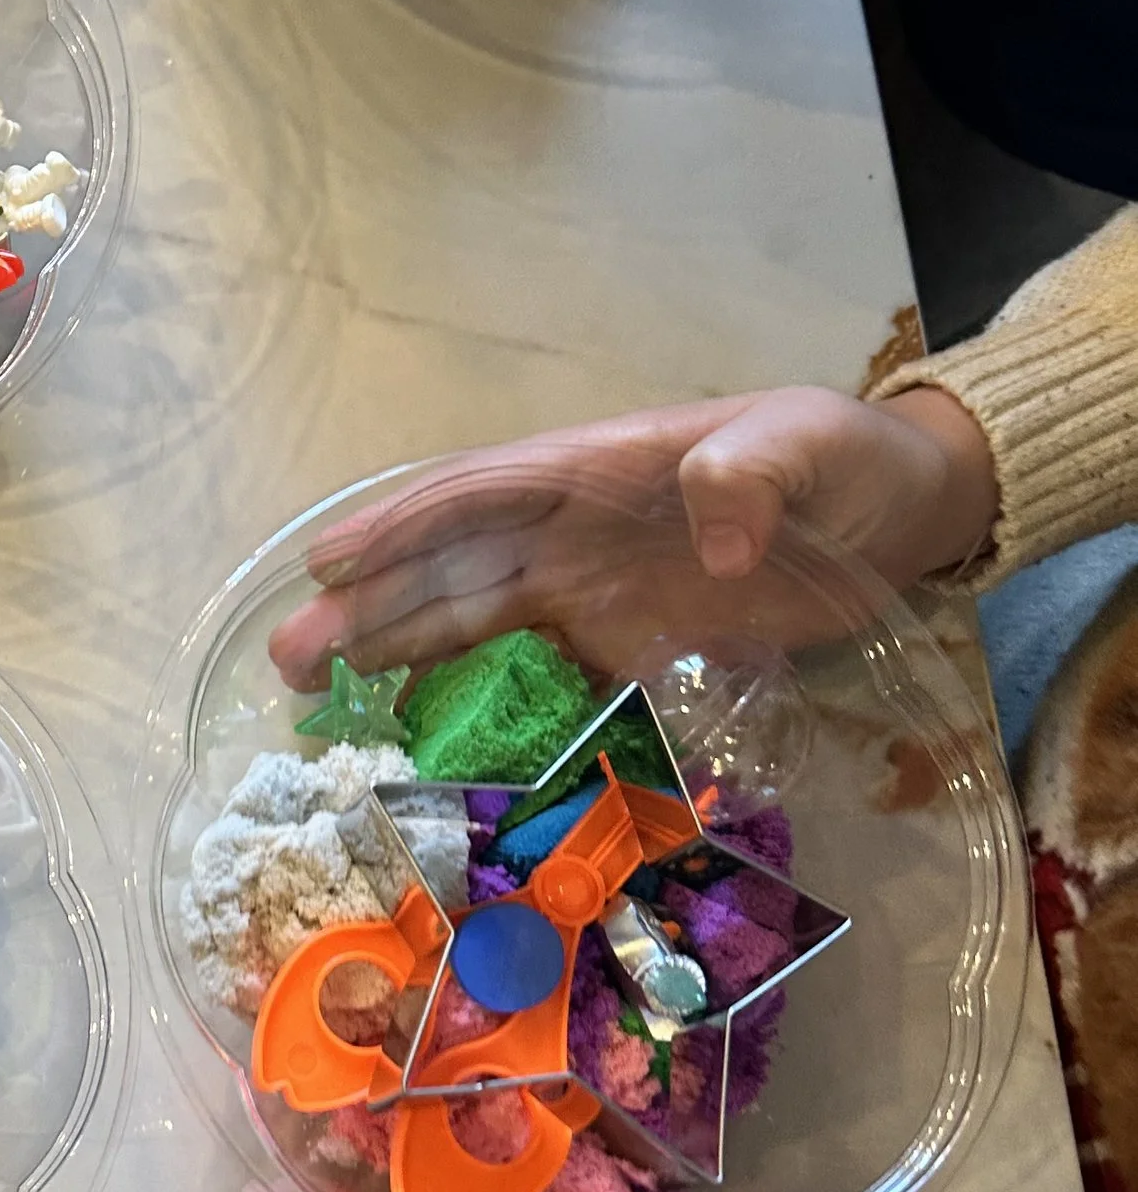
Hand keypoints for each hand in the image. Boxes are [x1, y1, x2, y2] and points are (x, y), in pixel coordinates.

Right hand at [267, 383, 997, 685]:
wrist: (903, 515)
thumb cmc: (849, 464)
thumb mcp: (813, 446)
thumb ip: (757, 473)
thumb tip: (713, 530)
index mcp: (598, 469)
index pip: (484, 493)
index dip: (407, 526)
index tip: (333, 560)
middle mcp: (574, 532)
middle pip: (452, 567)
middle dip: (368, 606)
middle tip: (288, 660)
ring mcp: (591, 593)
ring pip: (472, 624)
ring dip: (394, 656)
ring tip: (315, 696)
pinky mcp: (624, 647)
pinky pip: (536, 681)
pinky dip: (476, 710)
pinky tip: (421, 745)